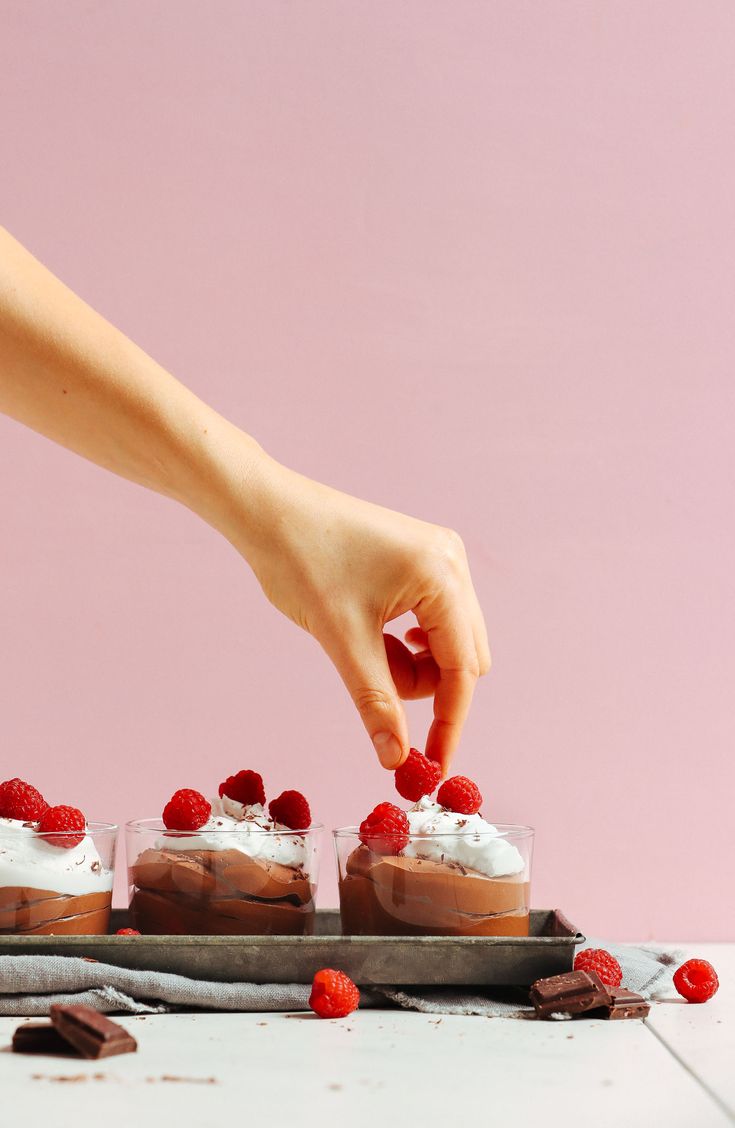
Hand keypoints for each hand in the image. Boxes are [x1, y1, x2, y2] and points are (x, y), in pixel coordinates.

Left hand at [233, 457, 490, 774]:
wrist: (268, 512)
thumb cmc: (302, 563)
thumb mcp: (342, 641)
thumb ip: (377, 702)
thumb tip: (397, 759)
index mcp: (443, 576)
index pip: (463, 668)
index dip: (449, 722)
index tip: (434, 766)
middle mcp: (452, 562)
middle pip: (464, 656)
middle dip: (426, 688)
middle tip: (379, 697)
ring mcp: (438, 557)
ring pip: (447, 641)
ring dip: (412, 666)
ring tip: (364, 654)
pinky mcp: (420, 559)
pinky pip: (431, 619)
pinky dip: (406, 643)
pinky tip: (374, 637)